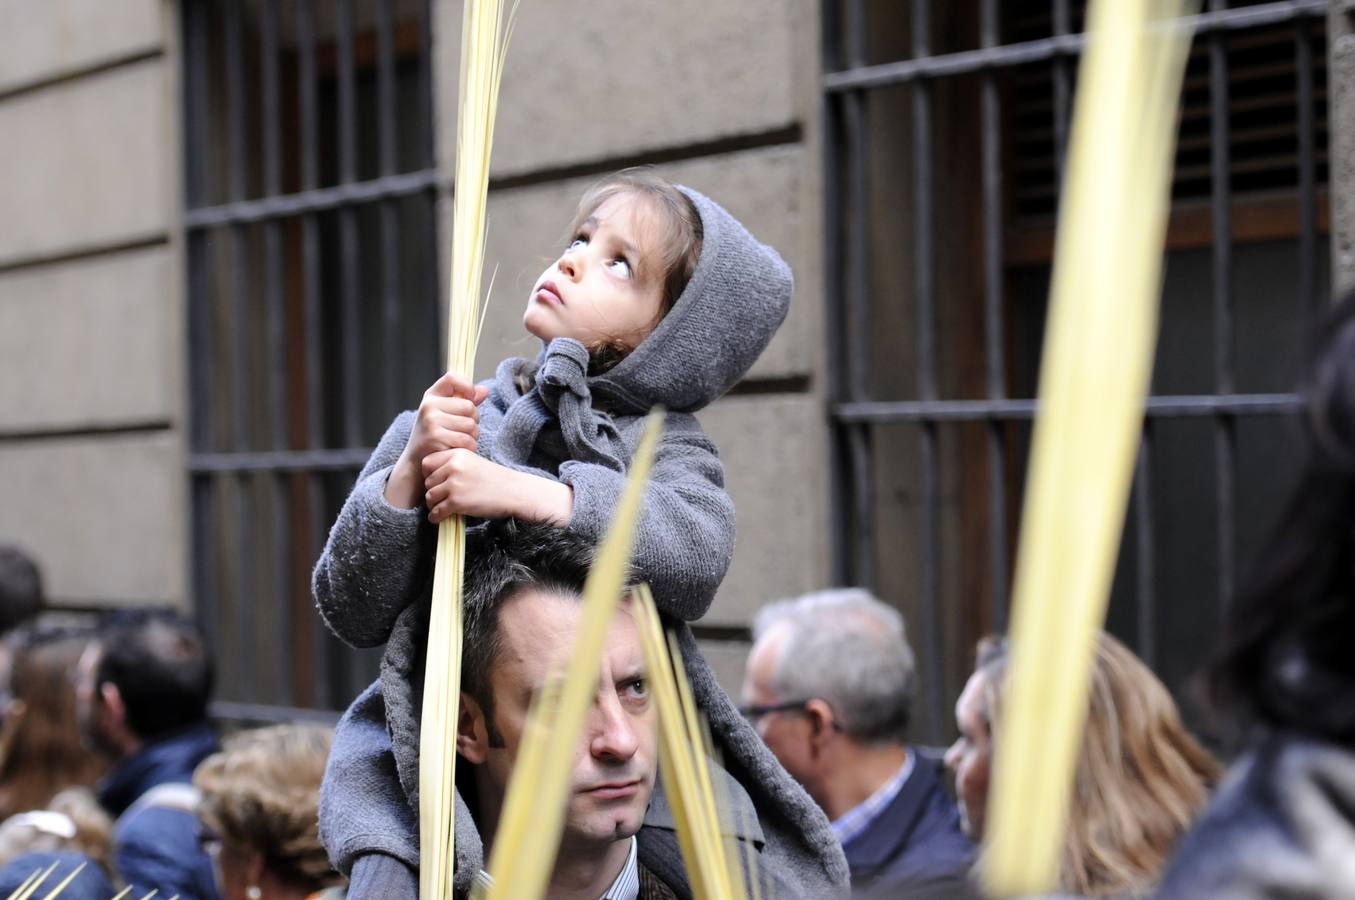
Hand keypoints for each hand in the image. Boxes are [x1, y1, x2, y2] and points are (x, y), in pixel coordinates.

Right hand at [385, 373, 489, 509]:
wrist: (417, 461)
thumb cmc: (435, 435)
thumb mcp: (446, 414)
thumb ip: (465, 401)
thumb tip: (484, 390)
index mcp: (432, 396)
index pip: (452, 378)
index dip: (467, 385)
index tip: (471, 397)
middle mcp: (429, 406)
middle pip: (469, 407)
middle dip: (474, 421)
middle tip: (464, 430)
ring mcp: (431, 421)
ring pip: (471, 425)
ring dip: (472, 436)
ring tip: (460, 441)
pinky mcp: (436, 438)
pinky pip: (467, 441)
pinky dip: (468, 448)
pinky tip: (458, 449)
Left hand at [423, 450, 572, 525]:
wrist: (515, 492)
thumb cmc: (496, 479)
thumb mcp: (473, 462)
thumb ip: (453, 465)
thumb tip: (430, 479)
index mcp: (457, 454)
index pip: (427, 463)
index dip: (429, 474)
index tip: (437, 483)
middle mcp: (453, 466)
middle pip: (427, 482)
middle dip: (433, 492)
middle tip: (443, 498)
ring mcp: (454, 484)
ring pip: (429, 497)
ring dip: (434, 505)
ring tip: (443, 508)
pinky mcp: (456, 502)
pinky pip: (436, 511)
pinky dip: (436, 517)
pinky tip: (441, 518)